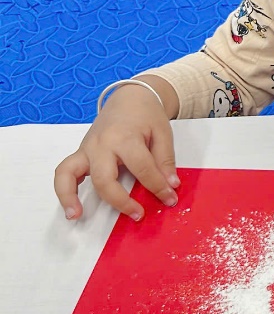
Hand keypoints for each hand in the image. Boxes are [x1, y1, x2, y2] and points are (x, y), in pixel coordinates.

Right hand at [54, 77, 180, 220]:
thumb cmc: (147, 115)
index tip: (170, 198)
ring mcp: (87, 149)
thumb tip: (170, 186)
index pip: (143, 169)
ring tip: (76, 216)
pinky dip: (63, 190)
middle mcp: (101, 144)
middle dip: (121, 201)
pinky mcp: (80, 153)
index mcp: (125, 137)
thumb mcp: (163, 133)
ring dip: (70, 197)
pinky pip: (63, 172)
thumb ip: (165, 160)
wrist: (129, 98)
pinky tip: (71, 207)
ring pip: (70, 174)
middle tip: (138, 214)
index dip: (158, 187)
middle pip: (105, 178)